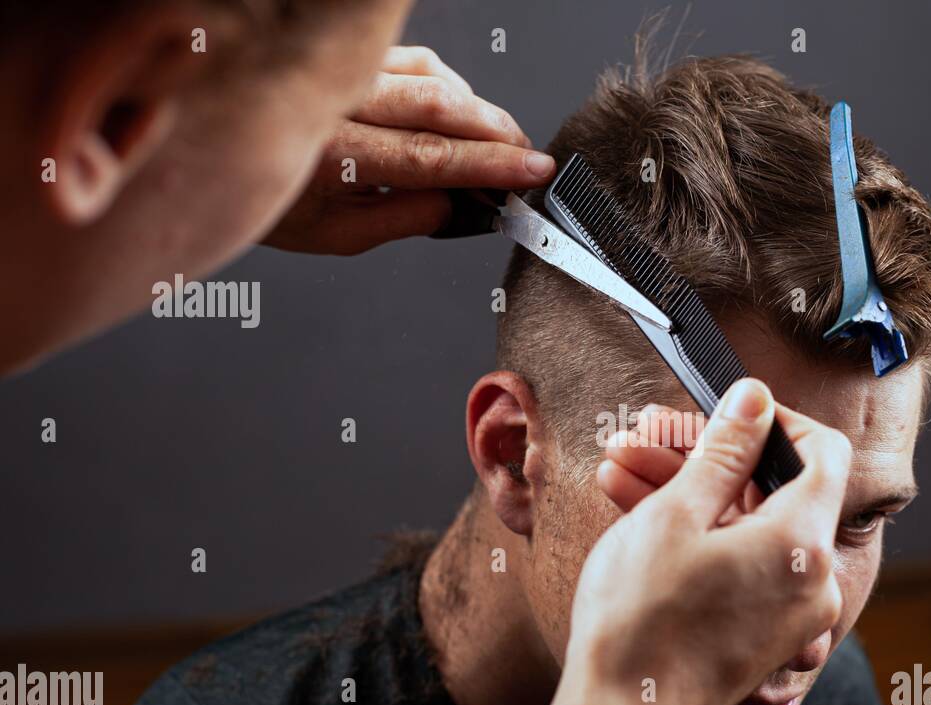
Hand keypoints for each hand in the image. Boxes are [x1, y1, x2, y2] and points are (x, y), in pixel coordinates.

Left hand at [262, 46, 555, 254]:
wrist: (216, 156)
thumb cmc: (273, 202)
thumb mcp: (336, 234)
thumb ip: (403, 220)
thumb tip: (459, 205)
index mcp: (330, 154)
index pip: (429, 157)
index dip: (489, 166)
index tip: (531, 173)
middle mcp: (336, 101)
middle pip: (439, 105)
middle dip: (497, 134)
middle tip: (530, 159)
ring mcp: (343, 72)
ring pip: (432, 77)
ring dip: (478, 111)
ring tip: (503, 145)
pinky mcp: (350, 59)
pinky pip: (414, 62)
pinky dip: (449, 88)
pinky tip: (462, 116)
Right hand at [564, 378, 851, 704]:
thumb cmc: (640, 621)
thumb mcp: (674, 516)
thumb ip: (724, 450)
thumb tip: (756, 397)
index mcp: (803, 543)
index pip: (821, 452)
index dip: (775, 420)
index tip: (724, 411)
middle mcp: (815, 580)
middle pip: (775, 489)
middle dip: (707, 456)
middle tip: (642, 436)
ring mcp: (794, 612)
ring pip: (748, 526)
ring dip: (690, 493)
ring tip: (618, 471)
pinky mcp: (769, 633)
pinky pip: (744, 565)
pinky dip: (701, 537)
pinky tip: (638, 511)